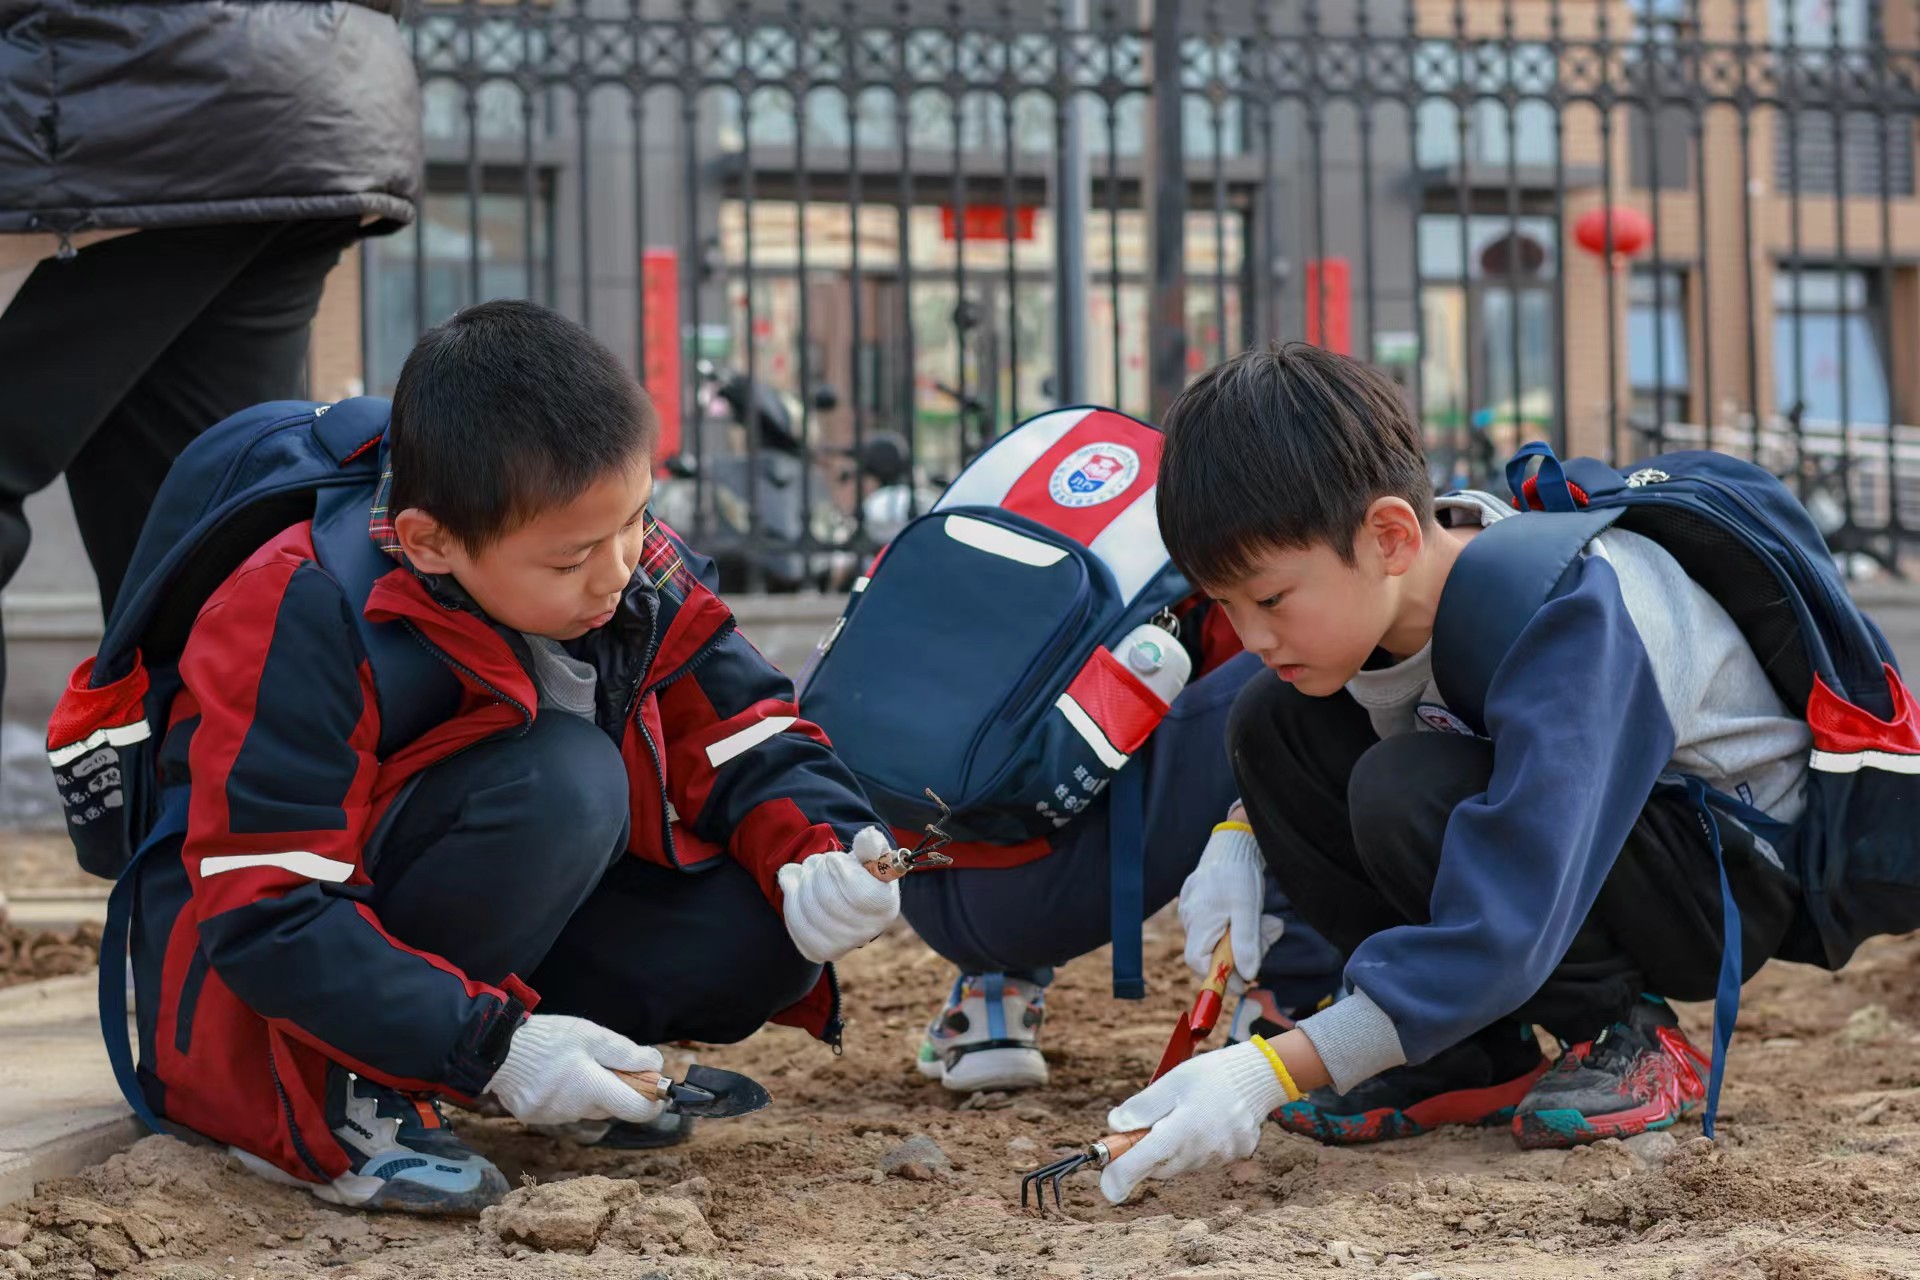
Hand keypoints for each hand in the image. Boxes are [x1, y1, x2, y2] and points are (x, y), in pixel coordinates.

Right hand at [485, 1014, 664, 1126]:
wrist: (494, 1049)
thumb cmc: (546, 1038)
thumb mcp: (591, 1035)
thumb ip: (625, 1053)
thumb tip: (654, 1065)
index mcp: (592, 1089)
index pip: (637, 1110)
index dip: (653, 1102)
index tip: (656, 1089)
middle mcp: (575, 1110)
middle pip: (611, 1107)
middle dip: (616, 1088)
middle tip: (605, 1062)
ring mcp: (553, 1117)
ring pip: (587, 1108)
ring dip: (590, 1091)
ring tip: (571, 1064)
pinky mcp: (535, 1117)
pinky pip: (564, 1109)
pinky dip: (566, 1095)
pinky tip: (552, 1075)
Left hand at [775, 827, 900, 962]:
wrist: (847, 900)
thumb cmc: (860, 872)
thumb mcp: (869, 855)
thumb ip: (870, 845)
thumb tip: (869, 836)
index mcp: (885, 907)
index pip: (859, 893)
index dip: (838, 869)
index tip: (833, 859)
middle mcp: (866, 932)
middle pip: (829, 900)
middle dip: (816, 871)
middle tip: (818, 862)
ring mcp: (841, 946)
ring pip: (808, 910)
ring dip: (801, 882)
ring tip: (807, 872)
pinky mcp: (817, 951)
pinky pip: (795, 923)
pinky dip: (790, 898)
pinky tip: (794, 885)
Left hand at [1100, 1041, 1287, 1203]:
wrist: (1260, 1075)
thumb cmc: (1211, 1074)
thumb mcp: (1171, 1081)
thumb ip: (1142, 1107)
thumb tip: (1115, 1126)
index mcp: (1182, 1130)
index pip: (1142, 1162)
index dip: (1119, 1176)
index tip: (1107, 1187)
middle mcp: (1201, 1151)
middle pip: (1158, 1167)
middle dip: (1144, 1154)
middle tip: (1143, 1128)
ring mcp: (1220, 1157)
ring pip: (1180, 1164)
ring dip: (1170, 1149)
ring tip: (1183, 1114)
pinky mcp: (1233, 1157)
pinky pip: (1202, 1159)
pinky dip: (1194, 1146)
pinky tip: (1205, 1121)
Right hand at [1178, 822, 1282, 986]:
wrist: (1234, 842)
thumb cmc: (1239, 873)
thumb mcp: (1248, 908)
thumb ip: (1247, 942)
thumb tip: (1249, 975)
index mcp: (1197, 922)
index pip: (1199, 963)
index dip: (1220, 977)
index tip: (1245, 981)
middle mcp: (1190, 919)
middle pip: (1212, 953)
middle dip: (1241, 954)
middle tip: (1268, 938)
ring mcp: (1194, 911)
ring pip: (1219, 939)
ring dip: (1245, 939)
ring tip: (1268, 923)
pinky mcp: (1201, 904)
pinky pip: (1219, 926)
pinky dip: (1239, 927)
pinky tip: (1253, 914)